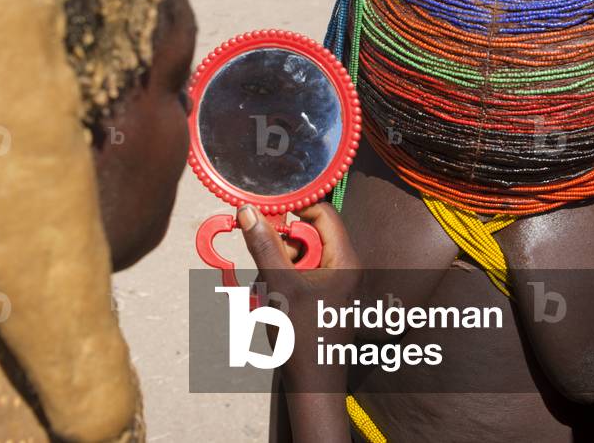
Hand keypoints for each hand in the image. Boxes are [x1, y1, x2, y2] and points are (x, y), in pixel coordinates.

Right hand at [237, 202, 360, 391]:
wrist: (313, 385)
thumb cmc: (303, 338)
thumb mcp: (280, 286)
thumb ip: (264, 245)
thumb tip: (248, 211)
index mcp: (345, 260)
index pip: (322, 213)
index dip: (294, 208)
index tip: (265, 212)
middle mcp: (344, 267)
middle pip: (308, 234)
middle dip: (281, 245)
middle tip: (268, 265)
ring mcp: (334, 282)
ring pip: (299, 255)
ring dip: (278, 266)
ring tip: (272, 291)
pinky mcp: (322, 295)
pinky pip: (298, 273)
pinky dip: (282, 281)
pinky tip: (275, 301)